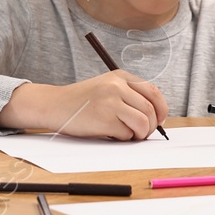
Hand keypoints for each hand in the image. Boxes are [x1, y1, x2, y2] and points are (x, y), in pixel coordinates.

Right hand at [0, 71, 168, 140]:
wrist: (53, 105)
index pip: (153, 92)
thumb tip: (158, 116)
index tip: (159, 120)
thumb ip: (129, 95)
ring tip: (126, 133)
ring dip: (139, 134)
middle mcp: (116, 85)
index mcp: (119, 76)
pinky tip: (109, 132)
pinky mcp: (105, 118)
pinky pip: (127, 134)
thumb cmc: (81, 101)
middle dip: (151, 126)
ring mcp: (110, 101)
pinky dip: (122, 137)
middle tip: (141, 132)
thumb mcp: (106, 88)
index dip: (161, 109)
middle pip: (151, 110)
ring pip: (144, 123)